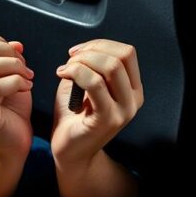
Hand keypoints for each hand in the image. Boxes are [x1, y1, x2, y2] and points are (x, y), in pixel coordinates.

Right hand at [0, 33, 34, 158]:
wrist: (11, 144)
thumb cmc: (10, 111)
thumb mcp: (10, 77)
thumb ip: (9, 60)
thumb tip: (16, 44)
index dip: (0, 42)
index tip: (18, 55)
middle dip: (7, 53)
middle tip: (25, 66)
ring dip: (15, 67)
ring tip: (28, 77)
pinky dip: (16, 82)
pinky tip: (26, 87)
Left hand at [51, 39, 143, 167]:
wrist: (69, 151)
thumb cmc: (74, 117)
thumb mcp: (85, 84)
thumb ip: (91, 65)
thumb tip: (85, 49)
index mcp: (132, 88)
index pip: (127, 52)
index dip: (100, 44)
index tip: (78, 52)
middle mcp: (133, 99)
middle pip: (120, 56)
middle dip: (90, 51)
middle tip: (70, 61)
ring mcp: (124, 110)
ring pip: (110, 67)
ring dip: (82, 61)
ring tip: (66, 69)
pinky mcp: (108, 119)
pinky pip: (95, 83)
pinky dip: (75, 72)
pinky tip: (62, 75)